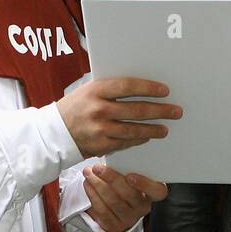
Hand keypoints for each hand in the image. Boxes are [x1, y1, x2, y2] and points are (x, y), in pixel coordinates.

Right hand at [56, 77, 181, 157]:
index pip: (128, 86)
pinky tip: (147, 136)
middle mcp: (98, 109)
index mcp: (96, 90)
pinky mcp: (101, 145)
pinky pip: (125, 142)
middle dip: (160, 110)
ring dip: (153, 129)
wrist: (55, 131)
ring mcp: (100, 129)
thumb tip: (142, 88)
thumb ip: (112, 89)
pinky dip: (138, 139)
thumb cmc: (76, 106)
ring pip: (134, 129)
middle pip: (136, 109)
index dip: (148, 88)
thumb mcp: (89, 90)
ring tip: (165, 128)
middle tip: (175, 111)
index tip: (165, 90)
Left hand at [82, 165, 167, 231]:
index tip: (130, 175)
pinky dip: (93, 195)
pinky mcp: (114, 225)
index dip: (145, 184)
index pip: (157, 191)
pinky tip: (88, 185)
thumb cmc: (127, 186)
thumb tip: (117, 155)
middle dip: (111, 179)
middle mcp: (143, 208)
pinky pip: (102, 210)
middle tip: (97, 167)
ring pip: (113, 201)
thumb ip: (131, 169)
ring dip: (98, 185)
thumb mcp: (134, 178)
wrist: (119, 209)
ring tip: (88, 173)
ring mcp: (129, 218)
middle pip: (129, 195)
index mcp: (153, 194)